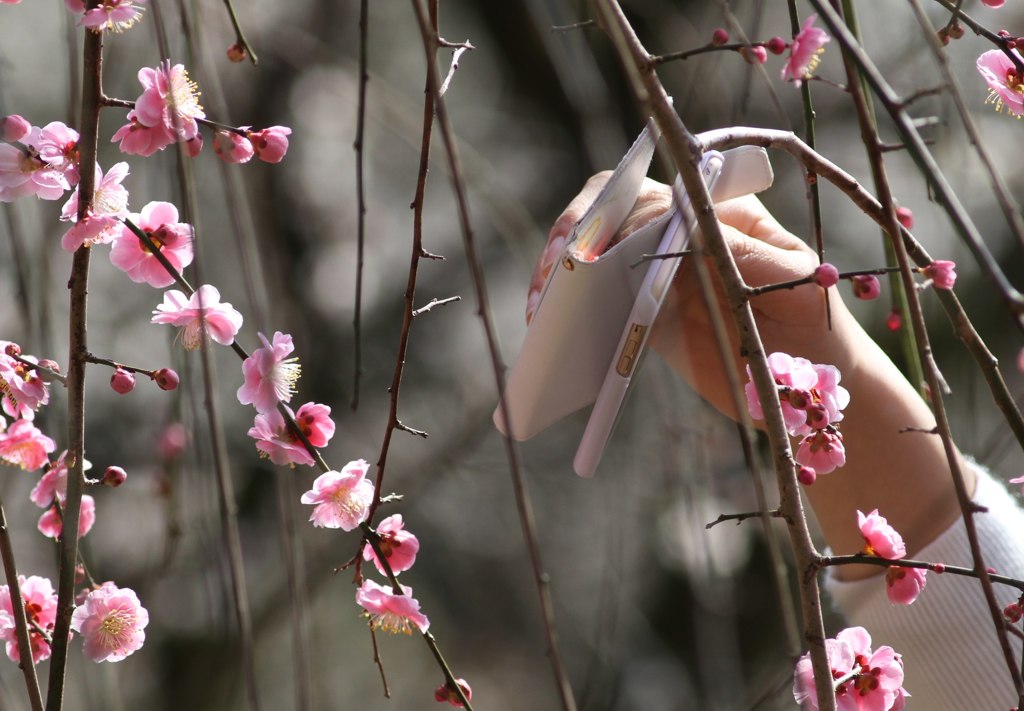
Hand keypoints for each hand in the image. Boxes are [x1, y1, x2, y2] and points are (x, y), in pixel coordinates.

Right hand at [529, 173, 969, 563]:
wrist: (809, 384)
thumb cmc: (813, 324)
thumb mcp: (794, 286)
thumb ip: (745, 255)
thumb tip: (688, 232)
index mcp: (718, 210)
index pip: (656, 195)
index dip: (619, 216)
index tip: (598, 249)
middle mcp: (680, 230)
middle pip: (610, 214)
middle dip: (574, 236)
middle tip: (553, 271)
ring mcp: (654, 271)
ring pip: (593, 255)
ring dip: (559, 274)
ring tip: (542, 311)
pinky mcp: (640, 312)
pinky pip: (594, 303)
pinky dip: (568, 313)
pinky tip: (550, 336)